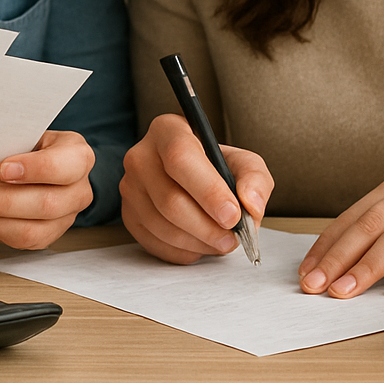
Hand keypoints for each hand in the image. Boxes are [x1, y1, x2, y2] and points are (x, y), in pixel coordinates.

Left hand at [0, 129, 95, 249]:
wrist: (40, 163)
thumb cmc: (31, 146)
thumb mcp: (27, 134)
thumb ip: (11, 143)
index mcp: (78, 156)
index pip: (62, 166)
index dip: (33, 169)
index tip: (1, 169)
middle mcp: (79, 190)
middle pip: (46, 204)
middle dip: (1, 200)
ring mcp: (67, 216)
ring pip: (33, 230)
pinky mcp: (50, 235)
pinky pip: (22, 241)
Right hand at [119, 112, 273, 263]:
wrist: (191, 179)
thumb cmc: (216, 168)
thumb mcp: (244, 163)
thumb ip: (255, 179)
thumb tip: (250, 204)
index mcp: (168, 131)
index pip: (181, 158)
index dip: (209, 191)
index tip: (233, 215)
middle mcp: (141, 156)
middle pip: (170, 199)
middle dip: (207, 227)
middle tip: (232, 237)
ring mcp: (130, 187)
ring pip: (162, 225)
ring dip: (198, 242)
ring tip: (220, 241)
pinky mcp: (128, 215)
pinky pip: (154, 242)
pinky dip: (183, 251)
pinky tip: (200, 243)